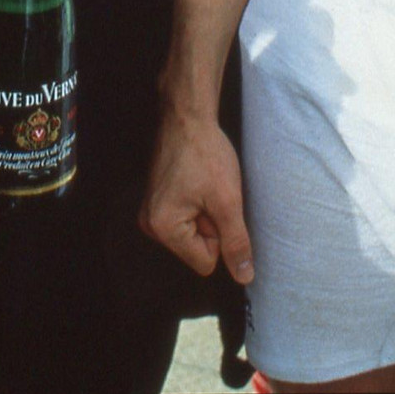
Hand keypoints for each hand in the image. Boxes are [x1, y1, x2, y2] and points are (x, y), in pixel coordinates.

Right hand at [139, 111, 254, 284]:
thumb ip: (236, 242)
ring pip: (193, 234)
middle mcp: (149, 225)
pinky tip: (197, 182)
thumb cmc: (206, 153)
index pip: (205, 262)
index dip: (219, 235)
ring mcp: (151, 212)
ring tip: (203, 185)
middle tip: (210, 191)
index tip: (215, 203)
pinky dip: (198, 204)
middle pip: (196, 249)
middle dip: (211, 224)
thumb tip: (244, 276)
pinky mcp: (157, 201)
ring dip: (206, 213)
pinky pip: (186, 219)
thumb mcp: (228, 201)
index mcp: (162, 228)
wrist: (188, 116)